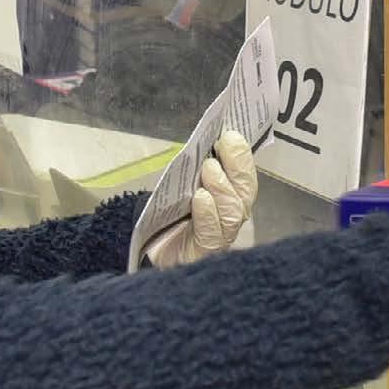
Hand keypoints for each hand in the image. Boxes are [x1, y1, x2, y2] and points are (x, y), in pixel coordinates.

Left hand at [142, 132, 258, 268]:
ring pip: (233, 214)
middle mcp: (230, 219)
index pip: (244, 178)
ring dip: (222, 187)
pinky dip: (208, 214)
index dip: (242, 157)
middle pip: (244, 195)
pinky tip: (201, 198)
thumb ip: (194, 167)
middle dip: (237, 166)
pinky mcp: (203, 255)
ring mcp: (220, 239)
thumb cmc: (165, 214)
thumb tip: (204, 140)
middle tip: (225, 142)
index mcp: (229, 199)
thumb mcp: (180, 185)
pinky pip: (211, 235)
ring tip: (209, 168)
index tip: (232, 134)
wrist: (144, 247)